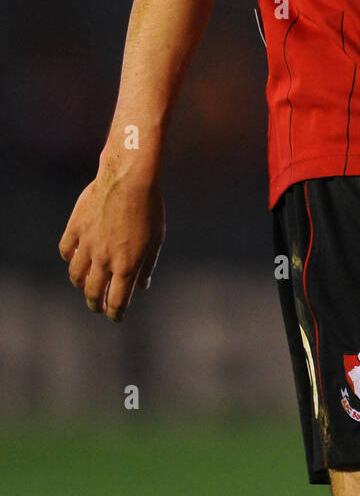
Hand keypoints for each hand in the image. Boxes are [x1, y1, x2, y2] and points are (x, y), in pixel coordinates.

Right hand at [59, 171, 164, 322]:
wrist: (130, 178)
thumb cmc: (149, 207)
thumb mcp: (156, 238)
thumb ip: (148, 264)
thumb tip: (143, 285)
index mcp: (127, 265)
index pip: (118, 301)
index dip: (116, 313)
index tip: (116, 317)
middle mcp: (104, 259)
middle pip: (93, 293)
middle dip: (96, 304)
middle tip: (98, 307)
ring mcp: (88, 244)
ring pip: (76, 275)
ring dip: (81, 284)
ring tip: (85, 285)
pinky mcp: (76, 228)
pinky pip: (66, 250)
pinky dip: (70, 257)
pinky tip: (75, 258)